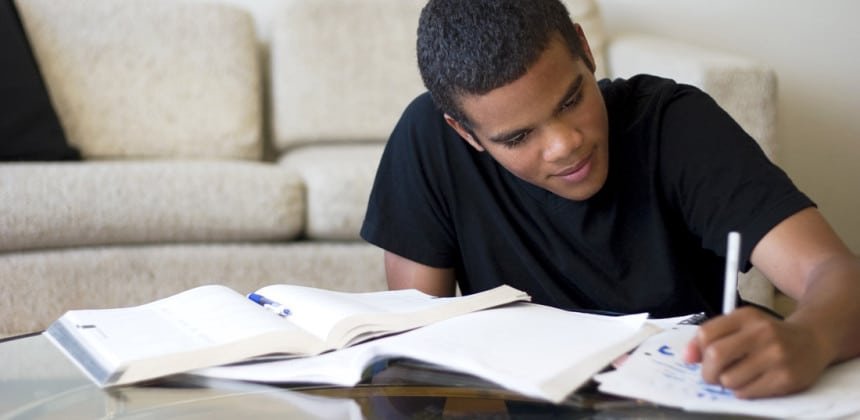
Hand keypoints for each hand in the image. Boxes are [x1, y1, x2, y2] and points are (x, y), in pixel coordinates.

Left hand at [683, 306, 832, 398]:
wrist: (812, 340)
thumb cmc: (768, 335)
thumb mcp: (741, 325)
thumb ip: (712, 336)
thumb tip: (687, 357)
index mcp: (746, 316)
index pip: (706, 334)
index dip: (696, 351)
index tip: (697, 359)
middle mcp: (762, 333)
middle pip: (716, 356)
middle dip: (707, 372)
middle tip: (711, 376)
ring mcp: (776, 355)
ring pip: (730, 379)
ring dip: (727, 383)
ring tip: (737, 377)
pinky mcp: (786, 377)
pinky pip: (747, 392)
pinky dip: (742, 391)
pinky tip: (752, 382)